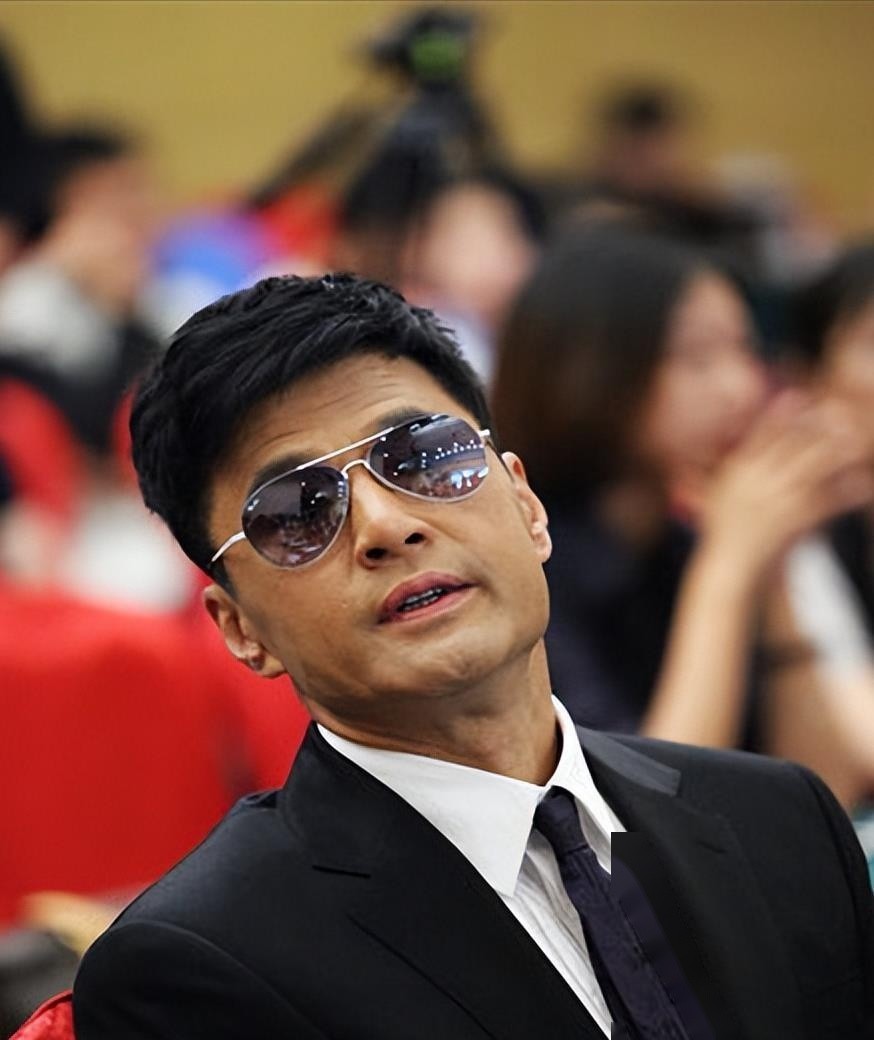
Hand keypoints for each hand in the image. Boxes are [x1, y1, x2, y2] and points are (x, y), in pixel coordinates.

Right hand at [696, 392, 873, 578]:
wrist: (730, 563)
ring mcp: (778, 499)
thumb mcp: (722, 491)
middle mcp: (758, 480)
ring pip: (814, 467)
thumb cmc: (724, 528)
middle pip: (792, 445)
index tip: (799, 397)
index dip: (781, 415)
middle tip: (839, 413)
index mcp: (739, 471)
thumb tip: (745, 446)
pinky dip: (847, 491)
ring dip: (837, 452)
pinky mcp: (796, 519)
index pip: (761, 436)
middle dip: (817, 427)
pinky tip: (864, 483)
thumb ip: (735, 466)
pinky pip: (828, 500)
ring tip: (857, 440)